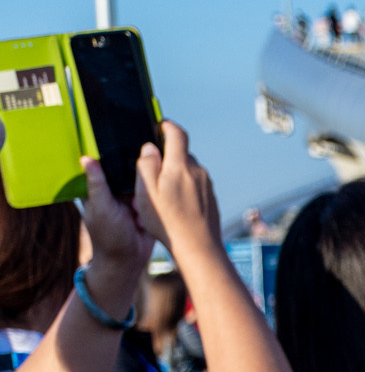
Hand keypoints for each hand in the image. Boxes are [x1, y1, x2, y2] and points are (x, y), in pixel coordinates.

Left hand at [76, 157, 151, 315]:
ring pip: (143, 179)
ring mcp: (132, 197)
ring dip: (148, 185)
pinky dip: (157, 195)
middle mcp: (115, 190)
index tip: (125, 148)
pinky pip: (155, 192)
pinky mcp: (147, 204)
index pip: (106, 164)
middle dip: (136, 172)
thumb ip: (97, 184)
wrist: (130, 260)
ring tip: (142, 201)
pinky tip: (154, 202)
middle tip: (138, 180)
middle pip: (127, 169)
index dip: (114, 155)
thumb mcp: (101, 207)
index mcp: (98, 188)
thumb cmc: (109, 237)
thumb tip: (86, 158)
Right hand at [135, 122, 224, 267]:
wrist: (198, 246)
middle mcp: (198, 171)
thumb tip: (150, 148)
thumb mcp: (146, 191)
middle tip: (151, 172)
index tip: (160, 125)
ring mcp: (207, 184)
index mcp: (180, 166)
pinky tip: (175, 205)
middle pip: (181, 154)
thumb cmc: (168, 221)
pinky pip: (195, 184)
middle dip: (167, 157)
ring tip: (161, 195)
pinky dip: (184, 188)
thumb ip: (146, 165)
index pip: (177, 134)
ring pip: (188, 170)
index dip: (167, 126)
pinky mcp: (211, 196)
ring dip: (175, 175)